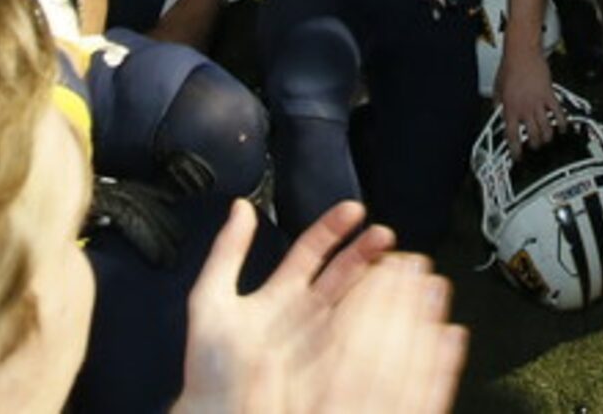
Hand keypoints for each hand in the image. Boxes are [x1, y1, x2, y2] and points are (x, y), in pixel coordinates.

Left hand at [180, 199, 464, 413]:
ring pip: (354, 302)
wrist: (216, 412)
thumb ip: (226, 253)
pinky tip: (384, 304)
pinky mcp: (329, 364)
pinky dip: (372, 320)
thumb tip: (239, 209)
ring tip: (392, 264)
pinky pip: (355, 338)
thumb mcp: (210, 300)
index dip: (332, 228)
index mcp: (279, 293)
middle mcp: (303, 312)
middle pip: (341, 273)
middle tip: (384, 235)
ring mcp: (320, 338)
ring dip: (374, 282)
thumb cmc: (211, 369)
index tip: (353, 211)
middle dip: (364, 250)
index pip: (311, 250)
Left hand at [493, 40, 562, 150]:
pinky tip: (562, 128)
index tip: (517, 156)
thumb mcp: (497, 87)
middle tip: (534, 147)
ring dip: (547, 138)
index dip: (515, 150)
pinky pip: (558, 114)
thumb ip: (498, 103)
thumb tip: (497, 112)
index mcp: (509, 109)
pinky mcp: (549, 95)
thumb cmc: (509, 66)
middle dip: (534, 145)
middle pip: (532, 136)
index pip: (512, 136)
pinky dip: (561, 124)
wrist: (522, 53)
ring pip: (546, 129)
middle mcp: (524, 108)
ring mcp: (537, 103)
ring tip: (547, 140)